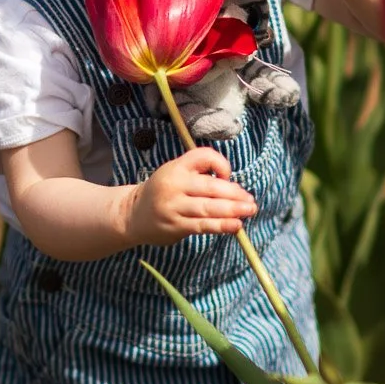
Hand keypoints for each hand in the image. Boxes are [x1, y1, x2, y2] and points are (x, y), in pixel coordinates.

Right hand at [125, 147, 256, 245]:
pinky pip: (203, 225)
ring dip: (233, 210)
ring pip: (208, 208)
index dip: (221, 164)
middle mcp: (174, 185)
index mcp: (176, 167)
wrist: (133, 214)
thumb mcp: (175, 171)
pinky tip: (236, 226)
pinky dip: (221, 226)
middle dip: (235, 194)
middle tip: (251, 201)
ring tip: (249, 210)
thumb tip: (234, 188)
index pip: (204, 157)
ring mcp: (173, 207)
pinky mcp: (175, 226)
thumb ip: (200, 173)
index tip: (227, 176)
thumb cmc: (164, 190)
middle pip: (211, 187)